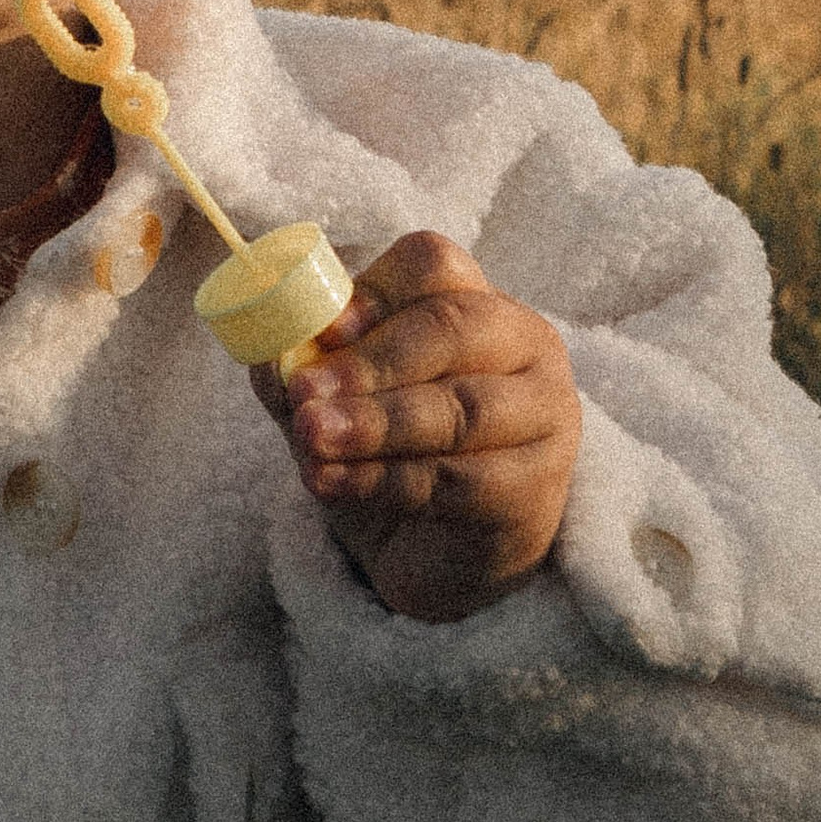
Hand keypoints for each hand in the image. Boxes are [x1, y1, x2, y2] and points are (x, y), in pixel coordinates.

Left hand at [256, 230, 580, 623]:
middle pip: (453, 328)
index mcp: (473, 301)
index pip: (434, 267)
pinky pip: (460, 480)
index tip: (322, 331)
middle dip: (371, 363)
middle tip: (304, 395)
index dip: (375, 292)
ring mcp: (544, 415)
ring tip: (312, 440)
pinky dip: (386, 481)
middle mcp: (524, 344)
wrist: (434, 554)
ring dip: (377, 424)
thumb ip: (306, 371)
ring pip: (461, 408)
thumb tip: (276, 357)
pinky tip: (333, 484)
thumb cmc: (388, 454)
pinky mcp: (537, 489)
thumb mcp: (337, 402)